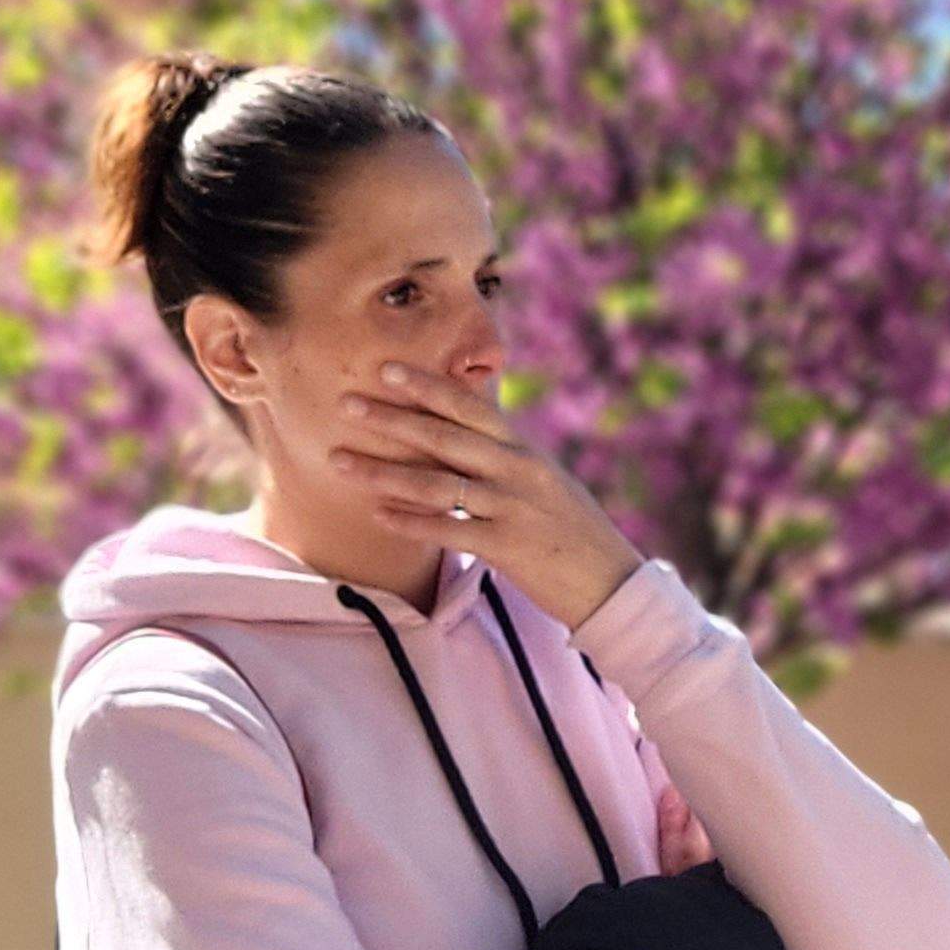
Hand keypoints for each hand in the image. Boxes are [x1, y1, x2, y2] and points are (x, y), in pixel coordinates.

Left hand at [332, 361, 645, 626]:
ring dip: (383, 472)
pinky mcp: (508, 547)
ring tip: (339, 462)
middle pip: (444, 437)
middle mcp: (518, 470)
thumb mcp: (543, 481)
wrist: (610, 580)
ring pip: (437, 483)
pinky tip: (378, 515)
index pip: (468, 407)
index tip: (385, 369)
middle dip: (390, 418)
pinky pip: (450, 530)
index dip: (426, 386)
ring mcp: (513, 508)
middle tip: (345, 403)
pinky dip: (411, 522)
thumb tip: (465, 433)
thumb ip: (505, 457)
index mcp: (524, 450)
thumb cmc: (571, 530)